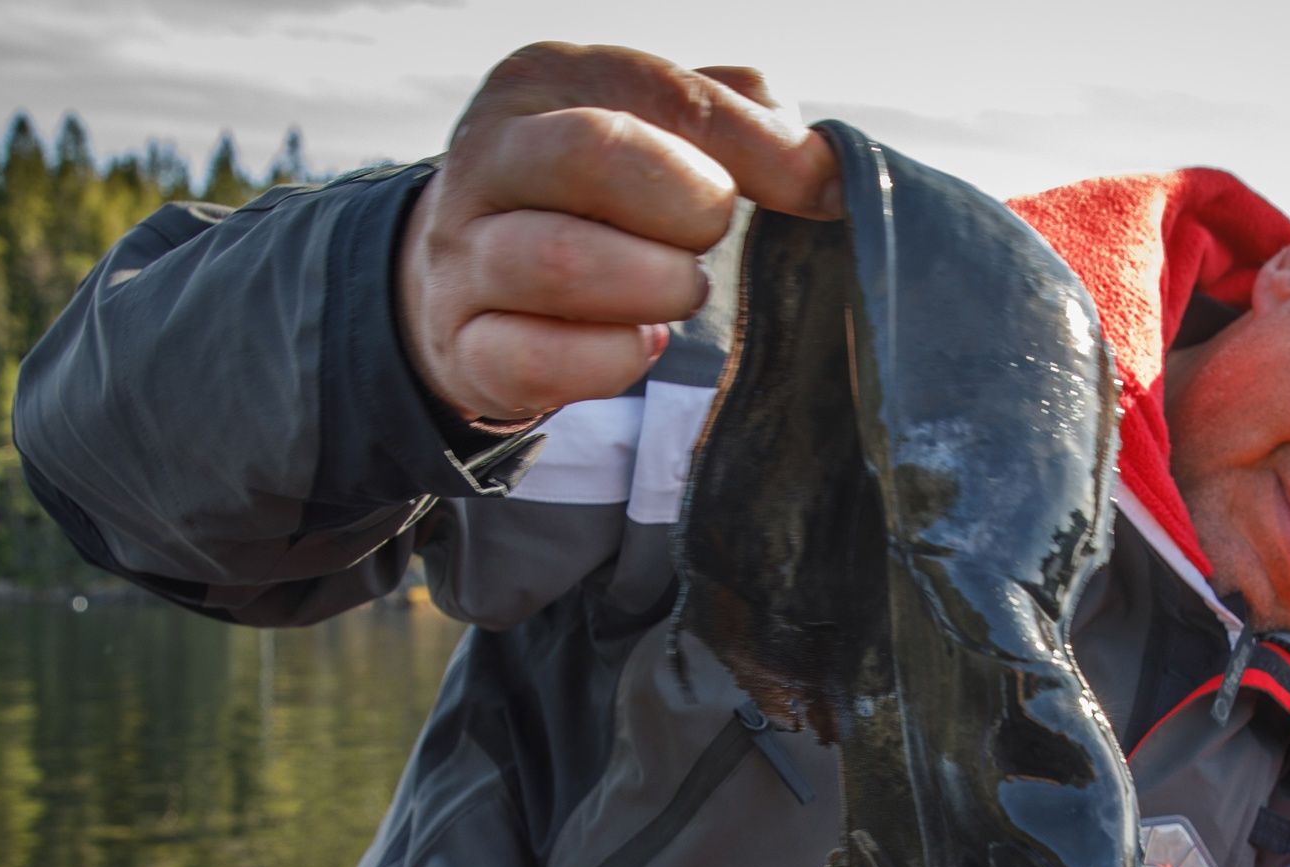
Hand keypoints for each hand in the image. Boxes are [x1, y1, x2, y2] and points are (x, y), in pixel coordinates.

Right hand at [397, 43, 841, 422]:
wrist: (475, 272)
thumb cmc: (595, 194)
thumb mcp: (659, 131)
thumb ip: (742, 125)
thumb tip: (826, 173)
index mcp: (543, 81)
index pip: (660, 92)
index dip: (755, 147)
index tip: (818, 192)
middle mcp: (490, 157)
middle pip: (592, 156)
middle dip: (686, 208)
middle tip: (709, 239)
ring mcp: (464, 255)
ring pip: (564, 263)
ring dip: (653, 287)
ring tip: (677, 289)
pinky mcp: (464, 346)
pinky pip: (537, 360)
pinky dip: (609, 362)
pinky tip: (640, 346)